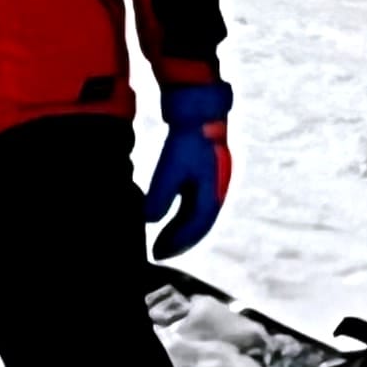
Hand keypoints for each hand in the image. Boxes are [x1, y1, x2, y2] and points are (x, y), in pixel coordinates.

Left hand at [144, 82, 231, 259]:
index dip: (176, 244)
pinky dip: (182, 216)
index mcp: (212, 194)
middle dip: (178, 242)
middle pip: (197, 226)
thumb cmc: (187, 140)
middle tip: (156, 253)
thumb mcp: (171, 167)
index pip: (195, 228)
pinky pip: (195, 204)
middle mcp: (217, 192)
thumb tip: (149, 220)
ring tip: (161, 240)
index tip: (156, 254)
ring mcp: (214, 183)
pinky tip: (168, 217)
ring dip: (180, 230)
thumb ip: (161, 194)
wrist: (200, 112)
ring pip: (197, 216)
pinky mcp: (207, 175)